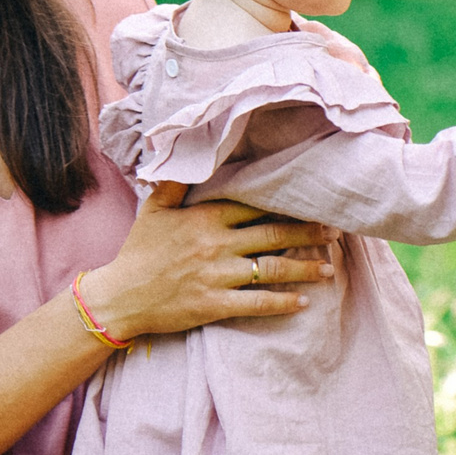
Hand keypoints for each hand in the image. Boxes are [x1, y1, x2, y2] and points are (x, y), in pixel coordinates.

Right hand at [81, 188, 338, 339]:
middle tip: (335, 233)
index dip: (286, 206)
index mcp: (206, 218)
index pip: (255, 207)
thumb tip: (187, 149)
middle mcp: (217, 245)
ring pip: (272, 269)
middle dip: (309, 234)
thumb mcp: (153, 210)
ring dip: (305, 269)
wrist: (119, 297)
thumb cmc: (138, 253)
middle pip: (274, 235)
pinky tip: (303, 301)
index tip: (312, 204)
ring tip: (329, 268)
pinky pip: (257, 303)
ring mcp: (218, 276)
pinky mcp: (215, 304)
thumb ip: (175, 182)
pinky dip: (283, 303)